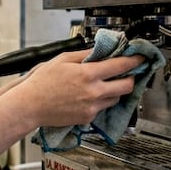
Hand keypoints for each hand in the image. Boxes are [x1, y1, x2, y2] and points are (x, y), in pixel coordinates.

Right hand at [15, 49, 143, 128]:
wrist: (30, 106)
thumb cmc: (42, 83)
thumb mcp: (62, 59)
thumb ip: (84, 54)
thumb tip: (99, 51)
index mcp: (88, 74)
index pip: (121, 66)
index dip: (134, 60)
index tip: (139, 57)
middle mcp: (94, 92)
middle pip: (127, 86)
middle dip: (130, 78)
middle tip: (127, 73)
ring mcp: (92, 107)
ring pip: (115, 98)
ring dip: (114, 90)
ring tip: (103, 84)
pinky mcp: (87, 118)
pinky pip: (101, 108)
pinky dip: (100, 101)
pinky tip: (88, 96)